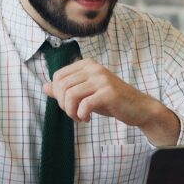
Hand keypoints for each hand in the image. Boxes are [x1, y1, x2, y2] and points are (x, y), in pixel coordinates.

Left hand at [44, 60, 177, 134]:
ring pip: (70, 95)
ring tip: (80, 117)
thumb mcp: (86, 93)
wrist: (138, 108)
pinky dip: (81, 115)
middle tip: (73, 114)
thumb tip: (44, 87)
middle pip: (62, 86)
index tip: (69, 105)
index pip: (58, 76)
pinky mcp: (108, 92)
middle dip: (63, 104)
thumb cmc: (111, 101)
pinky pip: (84, 104)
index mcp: (86, 65)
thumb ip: (66, 90)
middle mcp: (93, 68)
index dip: (58, 94)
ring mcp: (101, 79)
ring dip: (71, 112)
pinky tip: (87, 119)